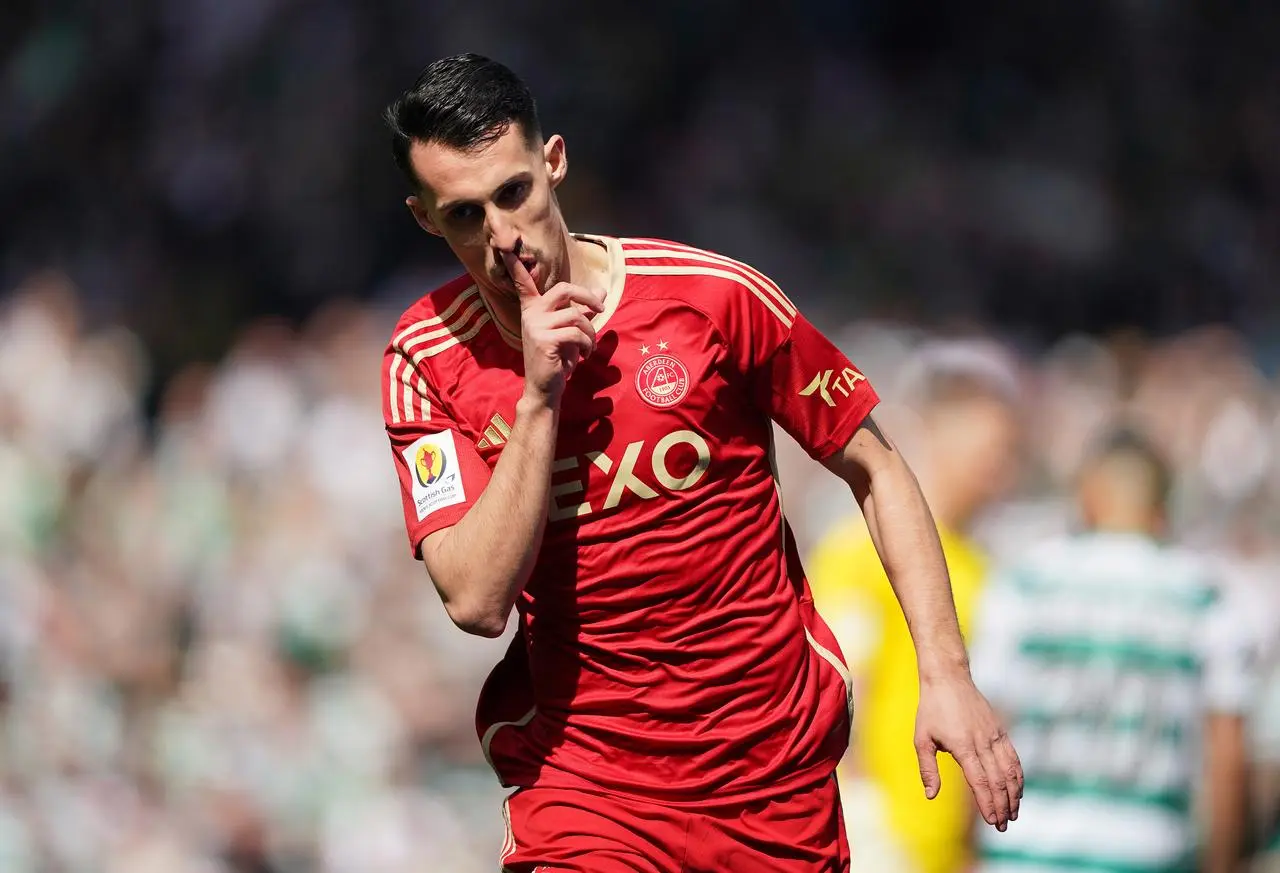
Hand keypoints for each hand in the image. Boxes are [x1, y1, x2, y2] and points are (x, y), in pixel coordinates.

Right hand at [504, 251, 603, 405]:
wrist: (545, 388)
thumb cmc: (556, 358)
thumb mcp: (569, 330)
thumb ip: (582, 309)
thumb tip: (601, 289)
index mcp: (533, 308)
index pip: (523, 282)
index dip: (515, 264)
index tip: (506, 247)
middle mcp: (532, 314)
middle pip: (563, 289)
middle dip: (587, 296)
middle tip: (602, 307)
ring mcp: (536, 326)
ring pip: (576, 316)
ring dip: (591, 332)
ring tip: (590, 346)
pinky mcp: (543, 340)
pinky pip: (576, 334)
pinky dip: (587, 344)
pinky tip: (585, 355)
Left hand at [914, 668, 1022, 831]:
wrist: (948, 679)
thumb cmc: (931, 710)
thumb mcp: (922, 739)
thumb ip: (927, 769)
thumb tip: (931, 796)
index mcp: (962, 746)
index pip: (979, 782)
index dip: (987, 803)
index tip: (992, 821)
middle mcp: (982, 742)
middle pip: (997, 781)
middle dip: (1002, 806)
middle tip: (1002, 826)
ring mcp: (994, 736)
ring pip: (1010, 771)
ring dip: (1014, 794)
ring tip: (1013, 814)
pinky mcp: (1000, 730)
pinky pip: (1013, 757)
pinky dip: (1018, 776)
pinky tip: (1018, 790)